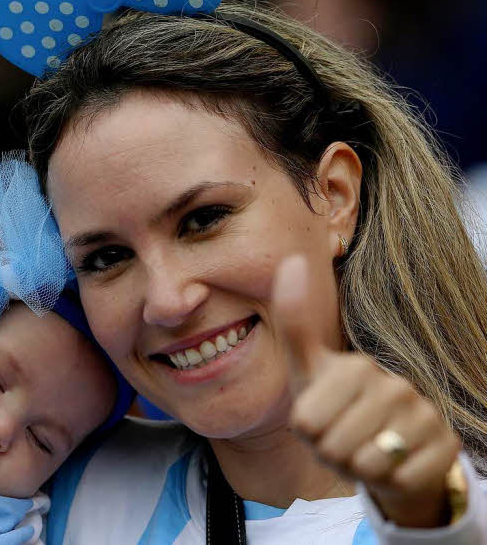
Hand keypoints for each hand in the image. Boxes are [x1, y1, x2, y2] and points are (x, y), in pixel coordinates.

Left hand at [272, 255, 461, 527]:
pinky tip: (393, 464)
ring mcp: (425, 415)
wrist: (384, 449)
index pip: (306, 422)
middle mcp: (396, 385)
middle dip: (331, 452)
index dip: (306, 432)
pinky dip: (388, 482)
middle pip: (333, 446)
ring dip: (358, 468)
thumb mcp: (307, 371)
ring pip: (366, 465)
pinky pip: (398, 480)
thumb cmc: (335, 407)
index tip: (318, 419)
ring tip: (364, 450)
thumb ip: (295, 324)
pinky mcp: (447, 446)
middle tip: (343, 440)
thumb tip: (292, 258)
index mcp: (356, 367)